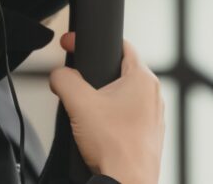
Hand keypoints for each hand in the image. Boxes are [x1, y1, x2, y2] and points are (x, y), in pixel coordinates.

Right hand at [49, 33, 164, 183]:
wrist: (126, 183)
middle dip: (95, 75)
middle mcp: (153, 95)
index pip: (120, 45)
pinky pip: (128, 117)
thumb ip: (64, 79)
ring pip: (123, 96)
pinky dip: (112, 119)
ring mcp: (153, 116)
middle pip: (120, 71)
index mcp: (142, 78)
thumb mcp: (78, 104)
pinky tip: (99, 132)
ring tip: (87, 114)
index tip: (73, 44)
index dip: (93, 41)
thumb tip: (58, 75)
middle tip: (77, 84)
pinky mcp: (149, 135)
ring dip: (103, 100)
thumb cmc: (114, 147)